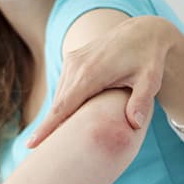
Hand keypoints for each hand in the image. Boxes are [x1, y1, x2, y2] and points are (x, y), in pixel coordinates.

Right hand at [26, 16, 175, 147]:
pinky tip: (67, 119)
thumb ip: (142, 102)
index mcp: (91, 73)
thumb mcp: (151, 80)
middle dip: (49, 127)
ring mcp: (73, 60)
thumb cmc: (149, 59)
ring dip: (58, 116)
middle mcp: (76, 65)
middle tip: (43, 153)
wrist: (144, 31)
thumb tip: (135, 125)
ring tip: (53, 139)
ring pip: (60, 96)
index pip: (64, 107)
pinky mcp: (74, 59)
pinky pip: (64, 87)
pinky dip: (64, 103)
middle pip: (58, 104)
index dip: (48, 127)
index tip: (32, 144)